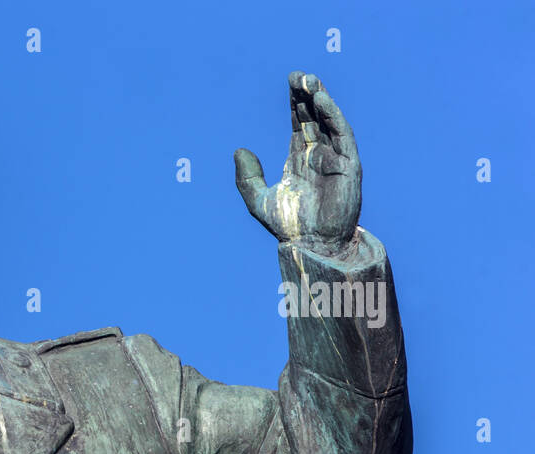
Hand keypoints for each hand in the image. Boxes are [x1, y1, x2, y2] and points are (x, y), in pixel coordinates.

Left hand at [234, 72, 361, 256]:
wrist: (311, 245)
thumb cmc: (289, 226)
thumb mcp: (258, 200)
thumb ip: (247, 176)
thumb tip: (238, 150)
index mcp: (298, 159)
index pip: (297, 122)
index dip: (294, 102)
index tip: (290, 82)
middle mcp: (317, 154)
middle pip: (312, 116)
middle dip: (306, 95)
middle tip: (298, 74)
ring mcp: (334, 157)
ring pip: (328, 121)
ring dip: (320, 99)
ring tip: (310, 80)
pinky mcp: (348, 164)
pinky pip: (342, 135)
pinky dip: (333, 116)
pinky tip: (322, 101)